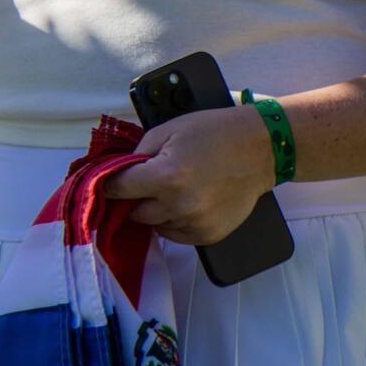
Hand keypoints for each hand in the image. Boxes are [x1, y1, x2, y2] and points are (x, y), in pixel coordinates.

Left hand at [100, 105, 275, 244]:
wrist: (260, 150)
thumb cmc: (214, 133)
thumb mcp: (169, 129)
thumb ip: (139, 153)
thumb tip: (118, 174)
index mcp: (165, 176)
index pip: (118, 189)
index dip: (108, 184)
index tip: (105, 183)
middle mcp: (178, 205)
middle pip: (134, 213)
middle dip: (135, 197)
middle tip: (146, 182)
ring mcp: (195, 224)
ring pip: (154, 225)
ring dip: (156, 210)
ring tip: (174, 188)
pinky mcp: (208, 236)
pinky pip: (175, 235)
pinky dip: (174, 221)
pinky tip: (187, 201)